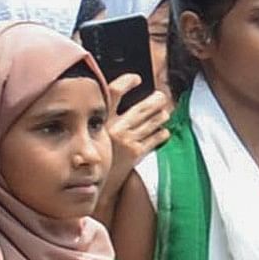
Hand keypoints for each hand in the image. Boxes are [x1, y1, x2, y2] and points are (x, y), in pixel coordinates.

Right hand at [102, 73, 170, 192]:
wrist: (96, 181)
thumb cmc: (93, 155)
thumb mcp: (92, 132)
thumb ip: (104, 118)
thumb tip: (116, 103)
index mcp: (101, 119)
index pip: (113, 92)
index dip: (126, 82)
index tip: (136, 78)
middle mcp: (115, 128)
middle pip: (139, 109)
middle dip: (154, 102)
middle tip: (162, 97)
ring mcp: (127, 141)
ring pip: (149, 124)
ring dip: (160, 117)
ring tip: (166, 113)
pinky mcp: (136, 153)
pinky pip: (153, 140)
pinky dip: (161, 135)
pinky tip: (165, 132)